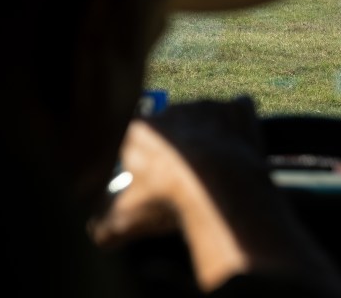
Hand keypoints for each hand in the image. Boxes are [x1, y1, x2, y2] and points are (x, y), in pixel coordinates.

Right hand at [88, 97, 340, 295]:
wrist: (220, 186)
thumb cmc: (168, 199)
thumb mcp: (126, 220)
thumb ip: (106, 224)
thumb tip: (100, 233)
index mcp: (140, 131)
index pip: (136, 141)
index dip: (146, 163)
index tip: (156, 183)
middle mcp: (172, 109)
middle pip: (173, 130)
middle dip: (179, 151)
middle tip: (188, 181)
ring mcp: (207, 106)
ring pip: (205, 119)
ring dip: (209, 138)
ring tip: (216, 170)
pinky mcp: (237, 108)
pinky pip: (239, 109)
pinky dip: (240, 124)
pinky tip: (239, 147)